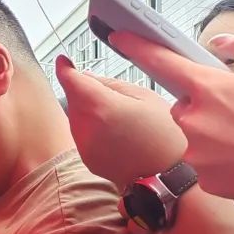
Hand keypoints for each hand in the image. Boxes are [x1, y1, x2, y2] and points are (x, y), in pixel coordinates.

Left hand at [56, 54, 186, 189]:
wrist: (168, 172)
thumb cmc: (164, 132)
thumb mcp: (144, 96)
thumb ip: (109, 84)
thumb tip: (86, 77)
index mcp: (102, 107)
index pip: (70, 82)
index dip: (64, 69)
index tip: (64, 62)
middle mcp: (88, 128)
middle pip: (73, 99)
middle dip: (82, 90)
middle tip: (107, 92)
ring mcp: (85, 147)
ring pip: (75, 117)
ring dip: (87, 110)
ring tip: (118, 116)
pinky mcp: (87, 159)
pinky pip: (81, 136)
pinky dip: (91, 129)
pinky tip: (115, 132)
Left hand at [109, 31, 233, 216]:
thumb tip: (220, 42)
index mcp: (209, 89)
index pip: (162, 62)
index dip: (139, 48)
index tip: (120, 38)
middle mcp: (193, 122)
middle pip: (184, 104)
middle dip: (206, 103)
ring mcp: (196, 154)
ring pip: (194, 134)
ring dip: (214, 131)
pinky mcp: (205, 180)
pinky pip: (205, 161)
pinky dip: (221, 157)